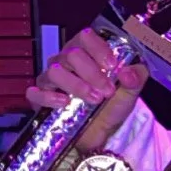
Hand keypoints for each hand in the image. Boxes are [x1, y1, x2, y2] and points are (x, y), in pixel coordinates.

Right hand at [26, 26, 147, 150]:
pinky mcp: (41, 98)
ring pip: (55, 72)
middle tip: (107, 91)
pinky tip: (65, 103)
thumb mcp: (130, 91)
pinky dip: (49, 97)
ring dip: (77, 86)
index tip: (112, 66)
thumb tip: (129, 72)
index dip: (98, 49)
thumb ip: (135, 78)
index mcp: (86, 53)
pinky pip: (35, 92)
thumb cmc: (112, 105)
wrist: (102, 133)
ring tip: (94, 100)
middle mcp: (66, 61)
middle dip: (93, 73)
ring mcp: (51, 79)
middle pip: (71, 55)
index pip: (85, 37)